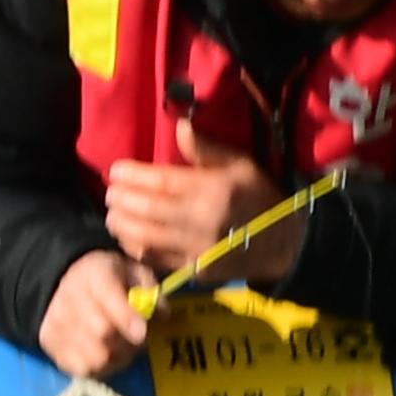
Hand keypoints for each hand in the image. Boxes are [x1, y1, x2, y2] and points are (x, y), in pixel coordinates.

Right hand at [39, 249, 157, 380]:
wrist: (64, 281)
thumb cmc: (109, 279)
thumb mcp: (134, 272)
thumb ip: (150, 290)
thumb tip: (160, 314)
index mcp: (94, 275)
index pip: (107, 296)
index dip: (126, 318)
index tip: (142, 332)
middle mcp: (69, 298)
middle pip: (101, 332)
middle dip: (128, 342)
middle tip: (137, 340)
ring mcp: (57, 324)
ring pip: (94, 356)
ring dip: (116, 359)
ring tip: (121, 349)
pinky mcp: (51, 344)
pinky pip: (81, 369)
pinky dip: (99, 369)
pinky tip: (105, 356)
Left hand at [105, 121, 289, 280]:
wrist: (285, 243)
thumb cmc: (258, 197)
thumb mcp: (241, 165)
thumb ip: (206, 148)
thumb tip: (179, 125)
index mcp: (213, 190)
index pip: (160, 181)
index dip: (131, 176)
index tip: (116, 171)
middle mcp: (202, 220)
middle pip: (147, 209)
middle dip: (120, 199)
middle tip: (110, 193)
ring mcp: (197, 248)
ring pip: (145, 237)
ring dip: (121, 224)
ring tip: (113, 214)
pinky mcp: (195, 270)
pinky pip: (155, 259)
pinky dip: (135, 248)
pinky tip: (127, 237)